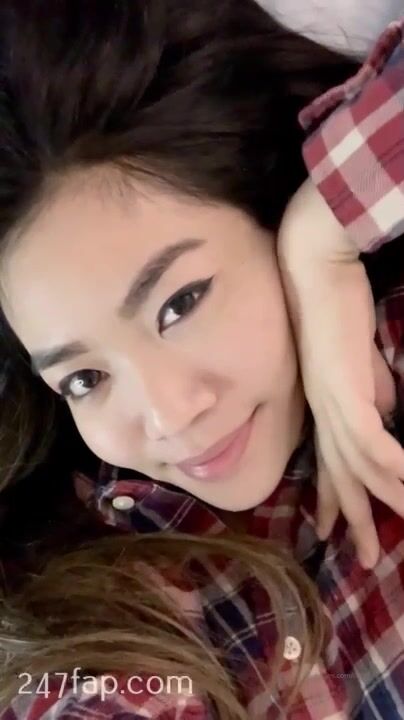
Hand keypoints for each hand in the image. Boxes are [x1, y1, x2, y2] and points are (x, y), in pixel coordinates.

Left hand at [278, 179, 403, 568]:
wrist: (313, 271)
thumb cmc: (334, 312)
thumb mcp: (357, 362)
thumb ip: (371, 389)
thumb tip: (386, 410)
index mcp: (324, 409)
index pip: (331, 466)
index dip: (336, 501)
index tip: (336, 532)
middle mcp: (323, 415)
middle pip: (340, 478)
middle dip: (355, 520)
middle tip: (366, 560)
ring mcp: (330, 404)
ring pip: (358, 465)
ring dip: (383, 498)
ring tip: (402, 526)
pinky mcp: (342, 388)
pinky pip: (368, 437)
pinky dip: (388, 463)